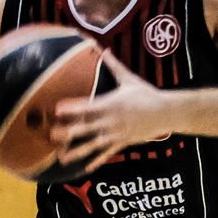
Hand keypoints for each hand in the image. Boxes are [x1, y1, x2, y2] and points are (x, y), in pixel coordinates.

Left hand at [53, 52, 173, 173]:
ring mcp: (117, 134)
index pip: (87, 106)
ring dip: (77, 151)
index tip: (57, 109)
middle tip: (52, 134)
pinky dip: (97, 161)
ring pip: (93, 144)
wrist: (166, 112)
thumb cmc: (147, 94)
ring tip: (62, 157)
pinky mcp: (123, 143)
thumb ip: (113, 65)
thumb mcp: (129, 79)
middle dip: (68, 131)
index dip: (72, 108)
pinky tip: (86, 168)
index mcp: (111, 103)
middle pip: (86, 127)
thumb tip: (103, 48)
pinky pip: (107, 153)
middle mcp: (111, 120)